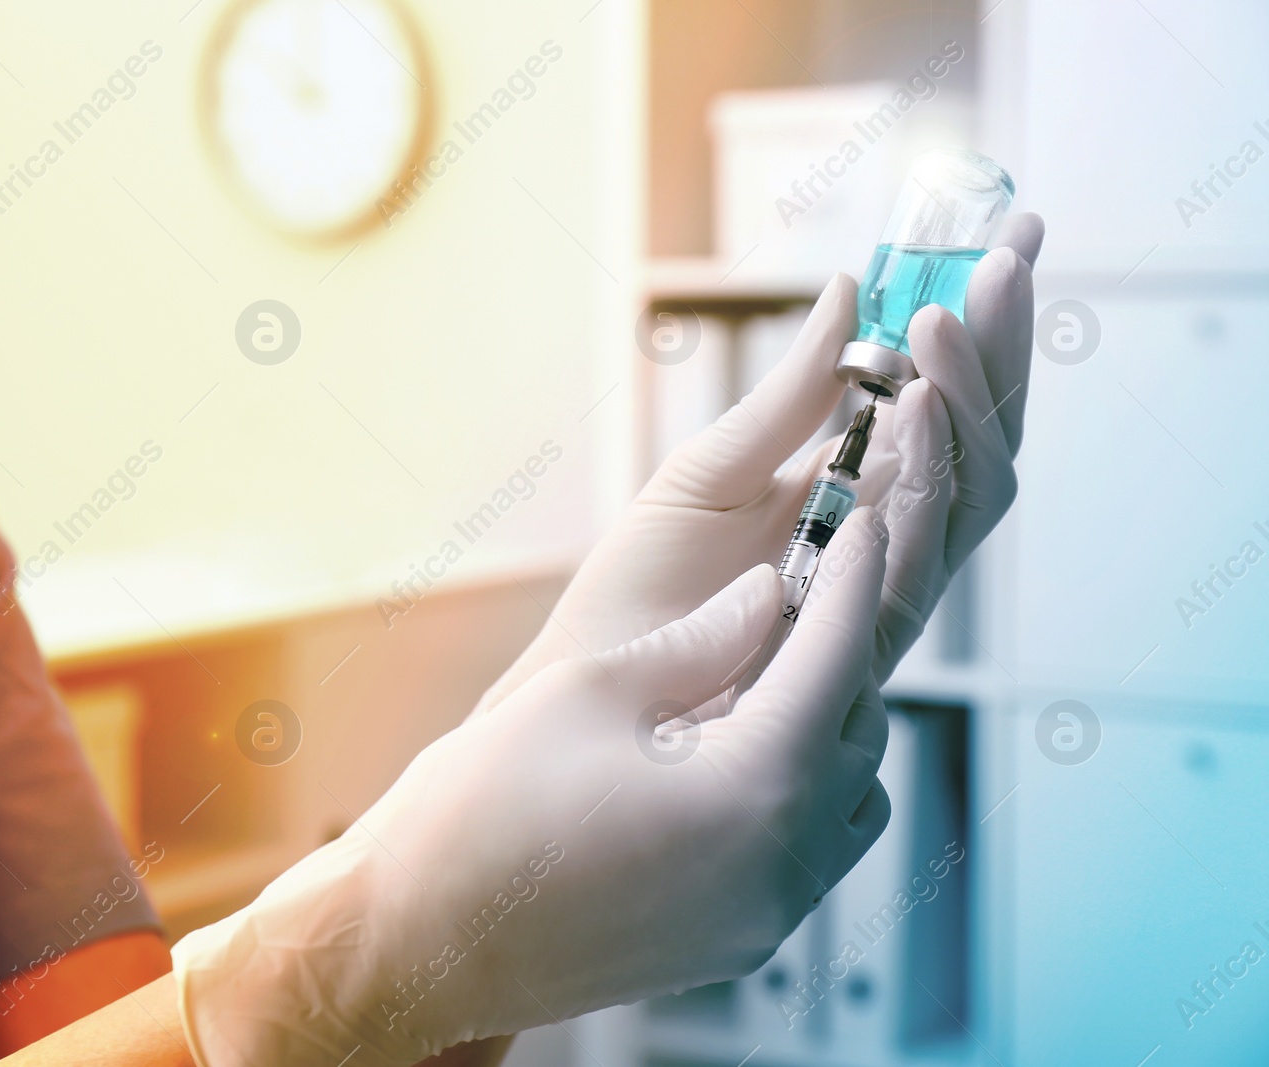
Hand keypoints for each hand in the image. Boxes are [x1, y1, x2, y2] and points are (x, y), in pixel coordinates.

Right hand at [172, 511, 891, 1066]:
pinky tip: (737, 752)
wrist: (417, 942)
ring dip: (826, 728)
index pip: (837, 658)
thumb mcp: (587, 692)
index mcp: (753, 790)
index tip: (861, 526)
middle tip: (804, 590)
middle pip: (859, 729)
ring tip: (766, 675)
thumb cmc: (480, 816)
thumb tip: (764, 598)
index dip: (853, 578)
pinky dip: (799, 791)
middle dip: (839, 651)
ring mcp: (762, 916)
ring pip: (850, 800)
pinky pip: (810, 853)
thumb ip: (699, 641)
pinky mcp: (735, 942)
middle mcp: (779, 865)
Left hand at [472, 214, 1043, 712]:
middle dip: (1003, 345)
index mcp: (855, 499)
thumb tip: (852, 289)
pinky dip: (925, 466)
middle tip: (1012, 254)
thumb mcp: (712, 469)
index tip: (1011, 236)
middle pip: (981, 440)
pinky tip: (917, 396)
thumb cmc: (643, 590)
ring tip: (948, 314)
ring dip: (970, 394)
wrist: (592, 686)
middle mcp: (885, 543)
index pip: (948, 405)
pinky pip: (920, 544)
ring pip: (972, 488)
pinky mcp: (859, 635)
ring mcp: (881, 588)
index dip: (984, 327)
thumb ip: (790, 395)